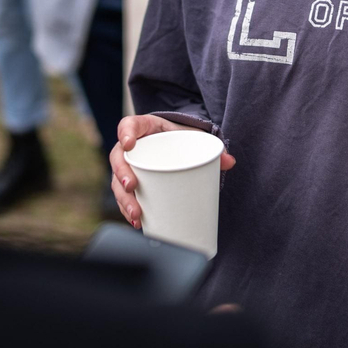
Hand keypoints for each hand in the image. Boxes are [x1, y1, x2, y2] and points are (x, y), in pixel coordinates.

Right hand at [110, 114, 235, 228]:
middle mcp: (130, 147)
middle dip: (122, 173)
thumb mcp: (192, 137)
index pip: (128, 125)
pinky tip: (138, 222)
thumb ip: (211, 147)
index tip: (129, 144)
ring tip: (137, 214)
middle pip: (118, 158)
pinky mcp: (130, 184)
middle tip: (132, 186)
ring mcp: (128, 166)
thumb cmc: (180, 138)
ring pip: (117, 182)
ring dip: (124, 200)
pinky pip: (124, 198)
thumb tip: (230, 161)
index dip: (125, 133)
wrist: (175, 144)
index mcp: (144, 128)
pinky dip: (128, 211)